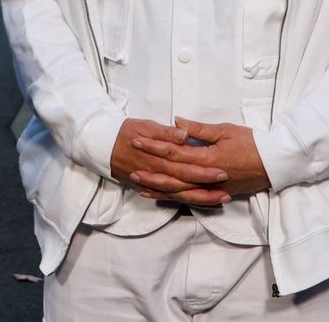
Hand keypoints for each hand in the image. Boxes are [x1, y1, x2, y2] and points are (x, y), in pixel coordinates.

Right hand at [110, 118, 230, 206]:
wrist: (100, 144)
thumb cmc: (125, 131)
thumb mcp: (146, 126)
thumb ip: (166, 133)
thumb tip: (185, 134)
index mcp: (158, 157)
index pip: (185, 166)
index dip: (204, 170)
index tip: (222, 171)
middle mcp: (156, 173)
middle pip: (185, 184)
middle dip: (207, 188)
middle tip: (227, 190)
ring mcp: (152, 183)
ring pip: (179, 195)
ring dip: (199, 199)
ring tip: (219, 200)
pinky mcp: (147, 187)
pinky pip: (168, 198)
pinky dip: (183, 201)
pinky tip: (198, 203)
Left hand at [129, 117, 270, 200]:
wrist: (276, 163)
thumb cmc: (252, 142)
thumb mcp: (225, 130)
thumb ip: (198, 129)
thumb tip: (175, 122)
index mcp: (208, 157)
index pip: (175, 152)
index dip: (154, 146)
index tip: (137, 140)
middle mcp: (208, 176)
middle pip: (174, 174)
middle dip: (151, 170)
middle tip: (130, 165)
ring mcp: (213, 188)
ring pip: (181, 190)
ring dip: (159, 187)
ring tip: (139, 183)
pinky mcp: (218, 194)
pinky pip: (193, 198)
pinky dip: (176, 197)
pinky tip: (162, 195)